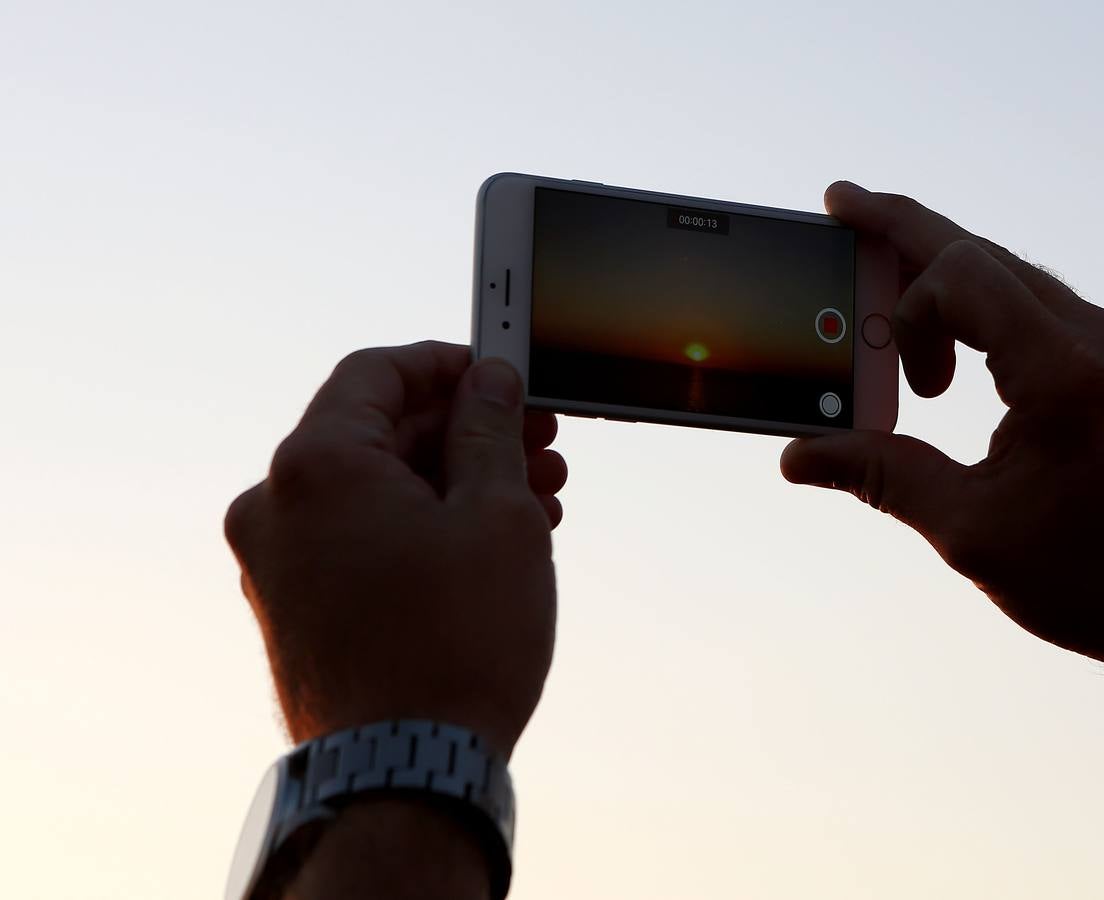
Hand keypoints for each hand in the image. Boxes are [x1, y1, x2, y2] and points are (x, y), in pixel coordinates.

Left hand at [225, 341, 565, 755]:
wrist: (405, 771)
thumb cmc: (455, 644)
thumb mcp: (497, 515)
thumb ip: (490, 431)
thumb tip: (490, 383)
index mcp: (314, 465)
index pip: (377, 372)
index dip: (448, 365)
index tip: (503, 374)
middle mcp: (275, 506)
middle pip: (377, 433)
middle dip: (466, 433)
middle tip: (539, 445)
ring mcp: (277, 563)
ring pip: (374, 490)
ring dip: (453, 483)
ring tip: (535, 502)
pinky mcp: (294, 610)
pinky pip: (358, 538)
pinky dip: (419, 527)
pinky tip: (488, 545)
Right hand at [783, 183, 1103, 733]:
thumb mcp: (975, 533)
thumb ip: (884, 477)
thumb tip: (802, 458)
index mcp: (1062, 369)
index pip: (960, 270)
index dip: (896, 286)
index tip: (862, 323)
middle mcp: (1101, 338)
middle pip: (986, 255)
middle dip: (908, 237)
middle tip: (846, 212)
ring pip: (1020, 281)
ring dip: (952, 292)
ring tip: (904, 341)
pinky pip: (1051, 314)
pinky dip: (994, 320)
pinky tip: (967, 365)